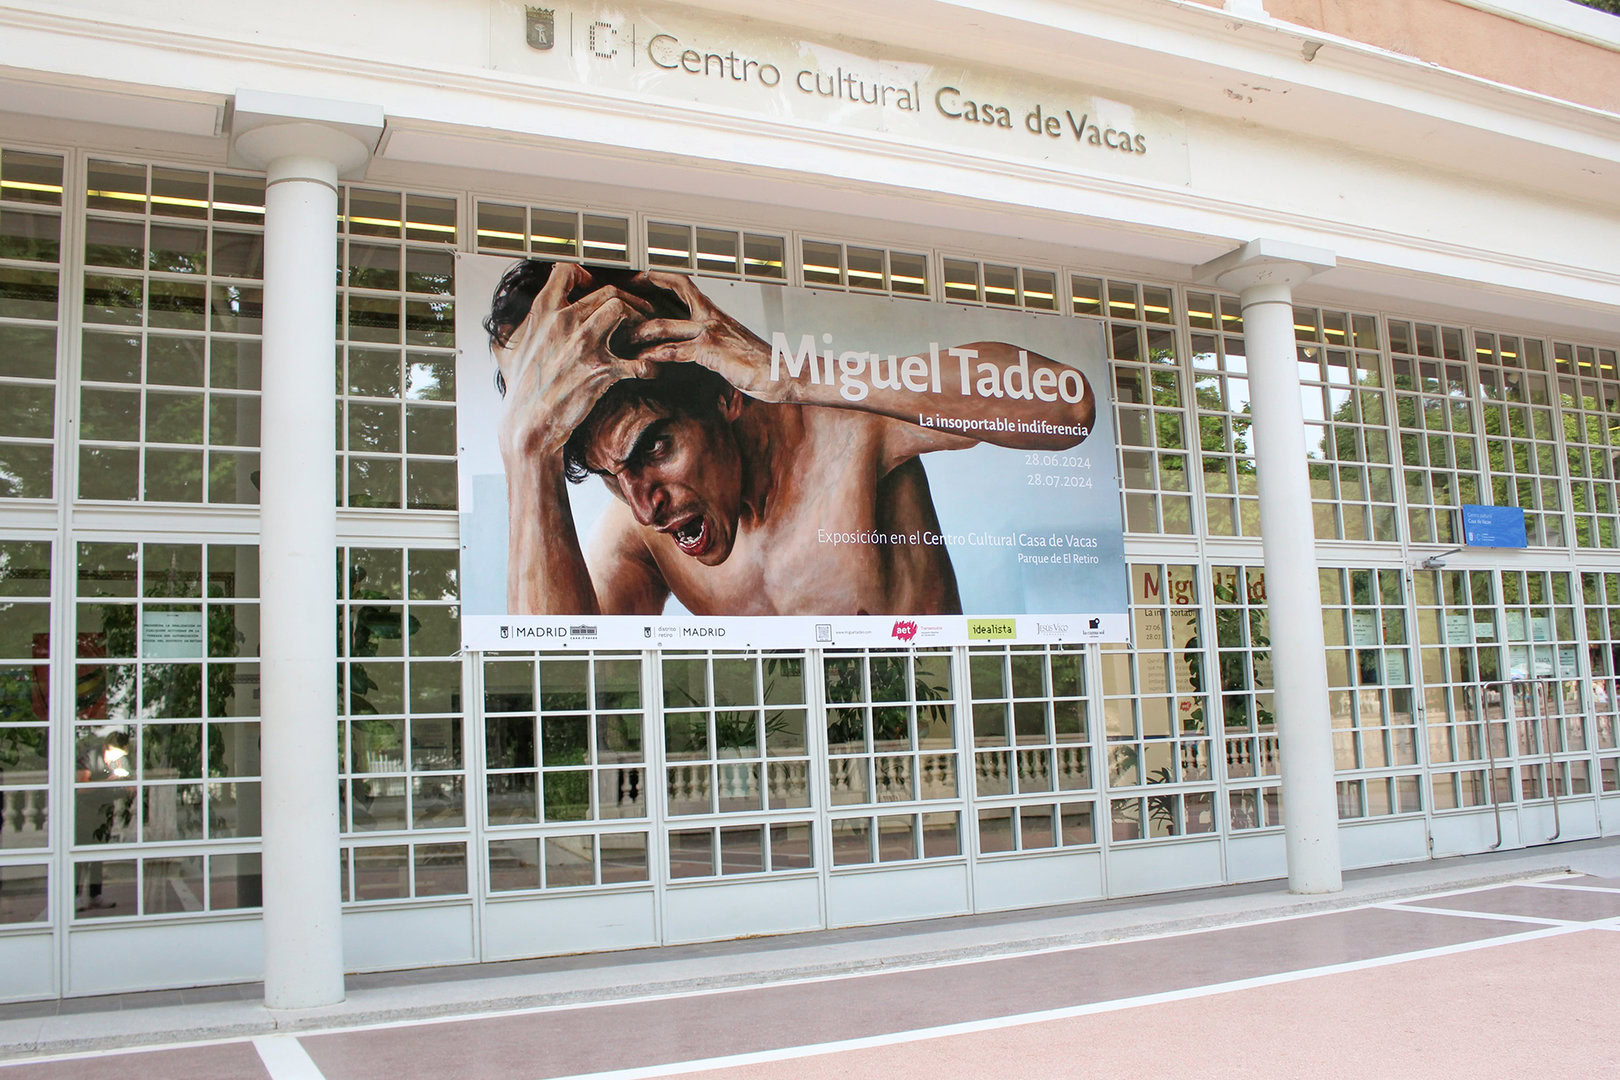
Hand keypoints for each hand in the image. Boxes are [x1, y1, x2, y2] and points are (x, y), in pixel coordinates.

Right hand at [494, 263, 659, 465]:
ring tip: (644, 335)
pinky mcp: (600, 370)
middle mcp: (564, 322)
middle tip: (638, 313)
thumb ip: (509, 334)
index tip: (594, 287)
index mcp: (543, 313)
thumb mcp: (507, 355)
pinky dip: (649, 366)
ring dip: (640, 320)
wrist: (527, 425)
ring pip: (621, 309)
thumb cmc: (520, 391)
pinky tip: (648, 371)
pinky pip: (637, 360)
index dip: (584, 275)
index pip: (566, 272)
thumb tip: (502, 325)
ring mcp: (583, 344)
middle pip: (607, 291)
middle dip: (629, 300)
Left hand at [622, 272, 784, 401]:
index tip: (640, 277)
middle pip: (675, 289)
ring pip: (665, 324)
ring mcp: (709, 332)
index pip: (685, 284)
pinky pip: (674, 352)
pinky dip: (655, 356)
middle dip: (645, 286)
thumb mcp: (732, 346)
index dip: (661, 277)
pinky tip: (641, 361)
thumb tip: (698, 348)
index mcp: (715, 313)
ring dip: (640, 330)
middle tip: (621, 292)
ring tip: (621, 336)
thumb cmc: (760, 363)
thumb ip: (713, 341)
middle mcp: (711, 317)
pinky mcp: (709, 352)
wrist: (781, 373)